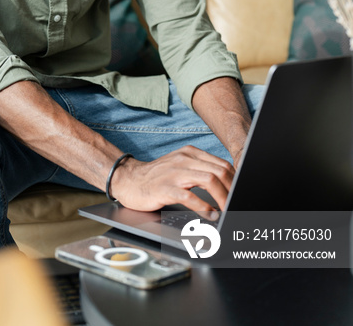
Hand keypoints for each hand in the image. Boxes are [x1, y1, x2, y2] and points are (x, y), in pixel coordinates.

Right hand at [110, 145, 234, 215]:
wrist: (128, 179)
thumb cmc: (156, 177)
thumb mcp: (179, 166)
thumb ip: (199, 171)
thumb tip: (225, 184)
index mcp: (190, 153)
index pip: (222, 164)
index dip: (236, 180)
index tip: (241, 193)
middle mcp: (185, 160)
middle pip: (220, 171)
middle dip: (233, 190)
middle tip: (237, 204)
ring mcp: (175, 173)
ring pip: (209, 181)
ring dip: (223, 198)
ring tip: (227, 210)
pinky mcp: (166, 188)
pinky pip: (190, 197)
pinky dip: (204, 207)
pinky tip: (210, 215)